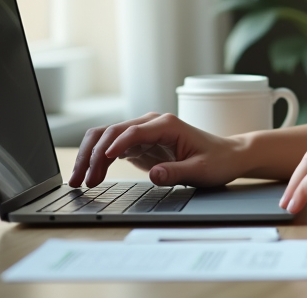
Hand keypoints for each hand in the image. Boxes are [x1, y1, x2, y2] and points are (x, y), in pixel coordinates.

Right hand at [69, 113, 245, 188]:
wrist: (227, 156)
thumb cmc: (218, 160)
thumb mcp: (201, 170)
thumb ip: (176, 172)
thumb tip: (154, 175)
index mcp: (167, 125)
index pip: (132, 131)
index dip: (114, 146)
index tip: (99, 164)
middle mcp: (152, 124)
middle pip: (112, 132)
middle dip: (92, 155)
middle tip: (81, 181)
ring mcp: (143, 133)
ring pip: (106, 138)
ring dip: (89, 157)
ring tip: (79, 182)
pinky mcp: (139, 145)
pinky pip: (112, 149)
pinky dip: (97, 161)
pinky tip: (89, 177)